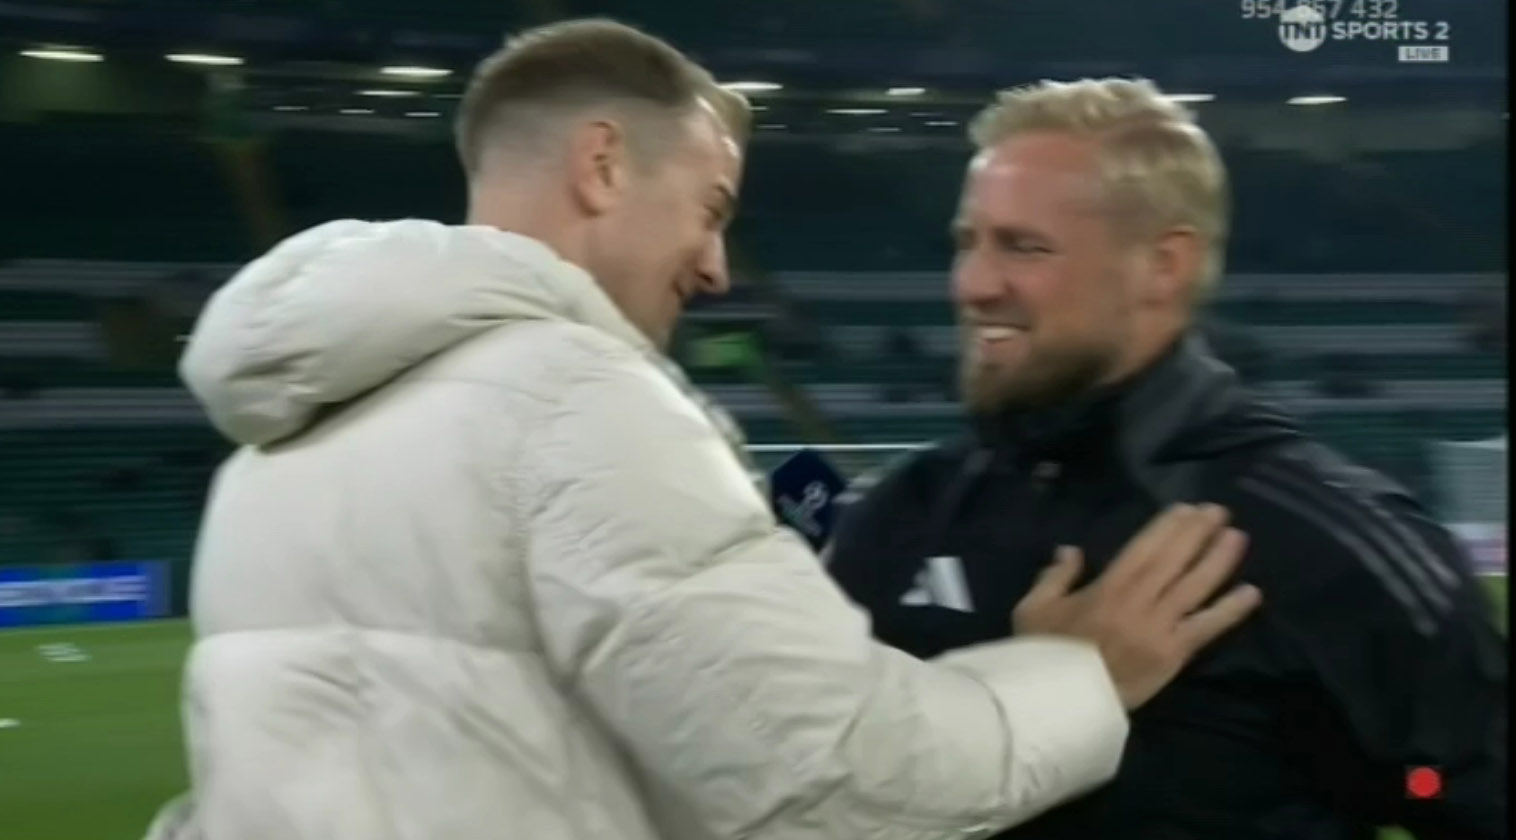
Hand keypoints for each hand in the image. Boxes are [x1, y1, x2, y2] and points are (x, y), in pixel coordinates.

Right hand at [1012, 504, 1261, 709]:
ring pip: (1196, 587)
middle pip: (1175, 560)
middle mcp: (1140, 601)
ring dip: (1219, 560)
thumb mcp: (1032, 608)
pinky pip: (1207, 628)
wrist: (1060, 705)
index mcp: (1108, 586)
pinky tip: (1252, 593)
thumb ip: (1055, 576)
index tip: (1186, 508)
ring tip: (1237, 537)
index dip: (1168, 526)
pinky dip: (1230, 610)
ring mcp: (1160, 628)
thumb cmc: (1044, 655)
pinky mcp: (1173, 655)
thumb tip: (1071, 551)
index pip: (1145, 547)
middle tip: (1219, 511)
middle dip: (1198, 533)